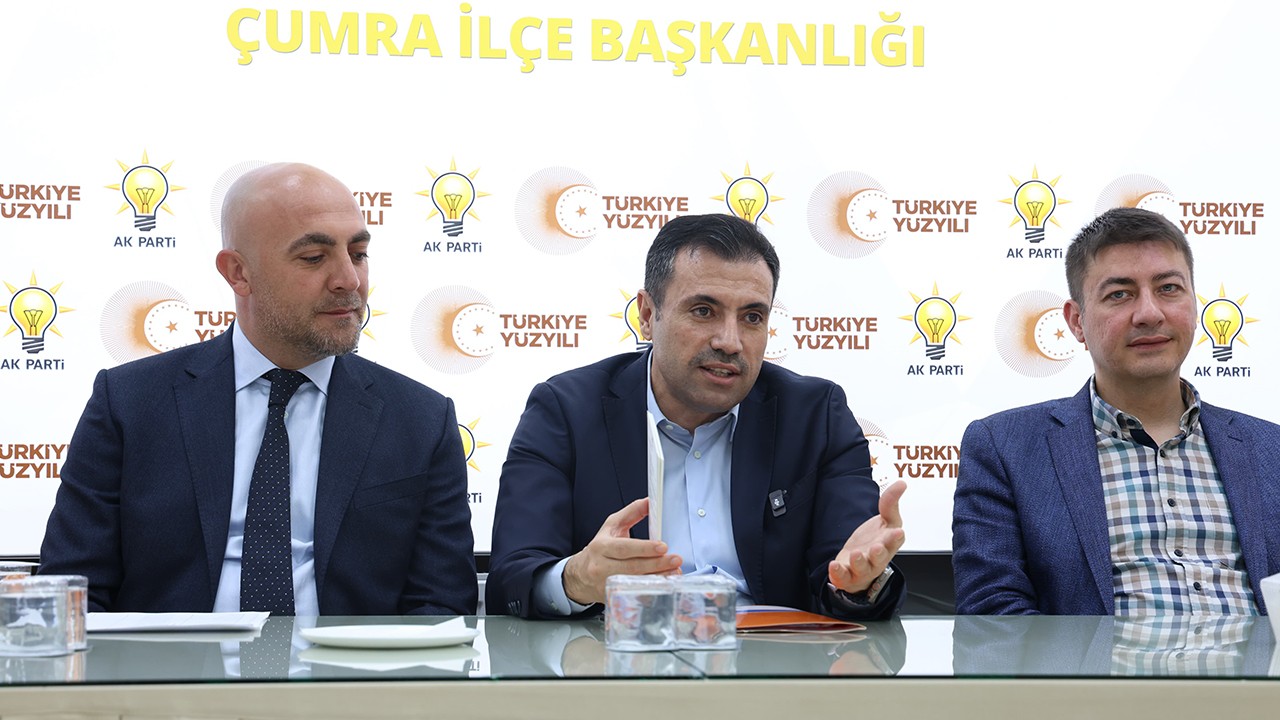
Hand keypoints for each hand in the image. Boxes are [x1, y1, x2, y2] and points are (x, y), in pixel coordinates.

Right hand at [562, 497, 681, 604]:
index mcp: (601, 547)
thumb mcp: (611, 527)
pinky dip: (651, 590)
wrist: (580, 575)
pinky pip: (634, 594)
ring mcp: (606, 584)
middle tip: (675, 559)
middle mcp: (601, 567)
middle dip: (656, 564)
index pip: (624, 548)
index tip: (663, 546)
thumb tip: (649, 501)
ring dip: (658, 578)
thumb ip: (631, 513)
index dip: (644, 548)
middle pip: (632, 567)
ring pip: (635, 582)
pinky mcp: (613, 597)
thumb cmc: (600, 548)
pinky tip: (664, 585)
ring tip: (674, 571)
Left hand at [828, 480, 906, 593]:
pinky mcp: (847, 575)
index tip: (897, 531)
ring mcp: (862, 568)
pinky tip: (834, 565)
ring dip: (859, 562)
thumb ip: (890, 503)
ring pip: (863, 568)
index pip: (894, 541)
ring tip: (856, 554)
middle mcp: (877, 558)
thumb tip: (901, 483)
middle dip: (879, 553)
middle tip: (877, 547)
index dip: (895, 537)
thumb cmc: (876, 542)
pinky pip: (843, 577)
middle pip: (880, 558)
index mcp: (888, 544)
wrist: (860, 562)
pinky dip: (839, 573)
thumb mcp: (886, 521)